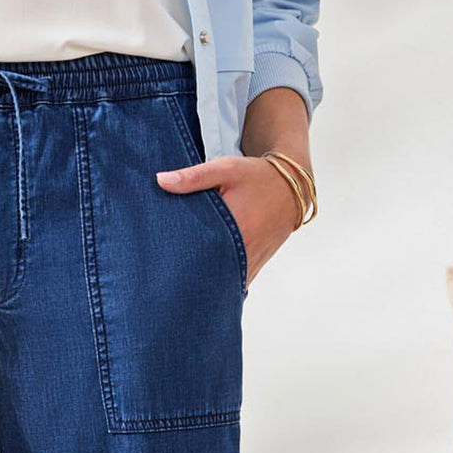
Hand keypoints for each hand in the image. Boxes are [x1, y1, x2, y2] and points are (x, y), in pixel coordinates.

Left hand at [156, 154, 300, 287]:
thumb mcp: (225, 169)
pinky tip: (205, 279)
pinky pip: (235, 282)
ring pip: (223, 283)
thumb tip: (160, 181)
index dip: (178, 262)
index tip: (161, 264)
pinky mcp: (256, 266)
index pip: (198, 254)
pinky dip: (221, 282)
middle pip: (208, 275)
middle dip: (188, 277)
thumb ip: (192, 177)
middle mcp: (244, 251)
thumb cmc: (257, 177)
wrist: (292, 187)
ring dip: (205, 283)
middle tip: (166, 277)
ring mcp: (251, 262)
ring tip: (182, 281)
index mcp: (234, 228)